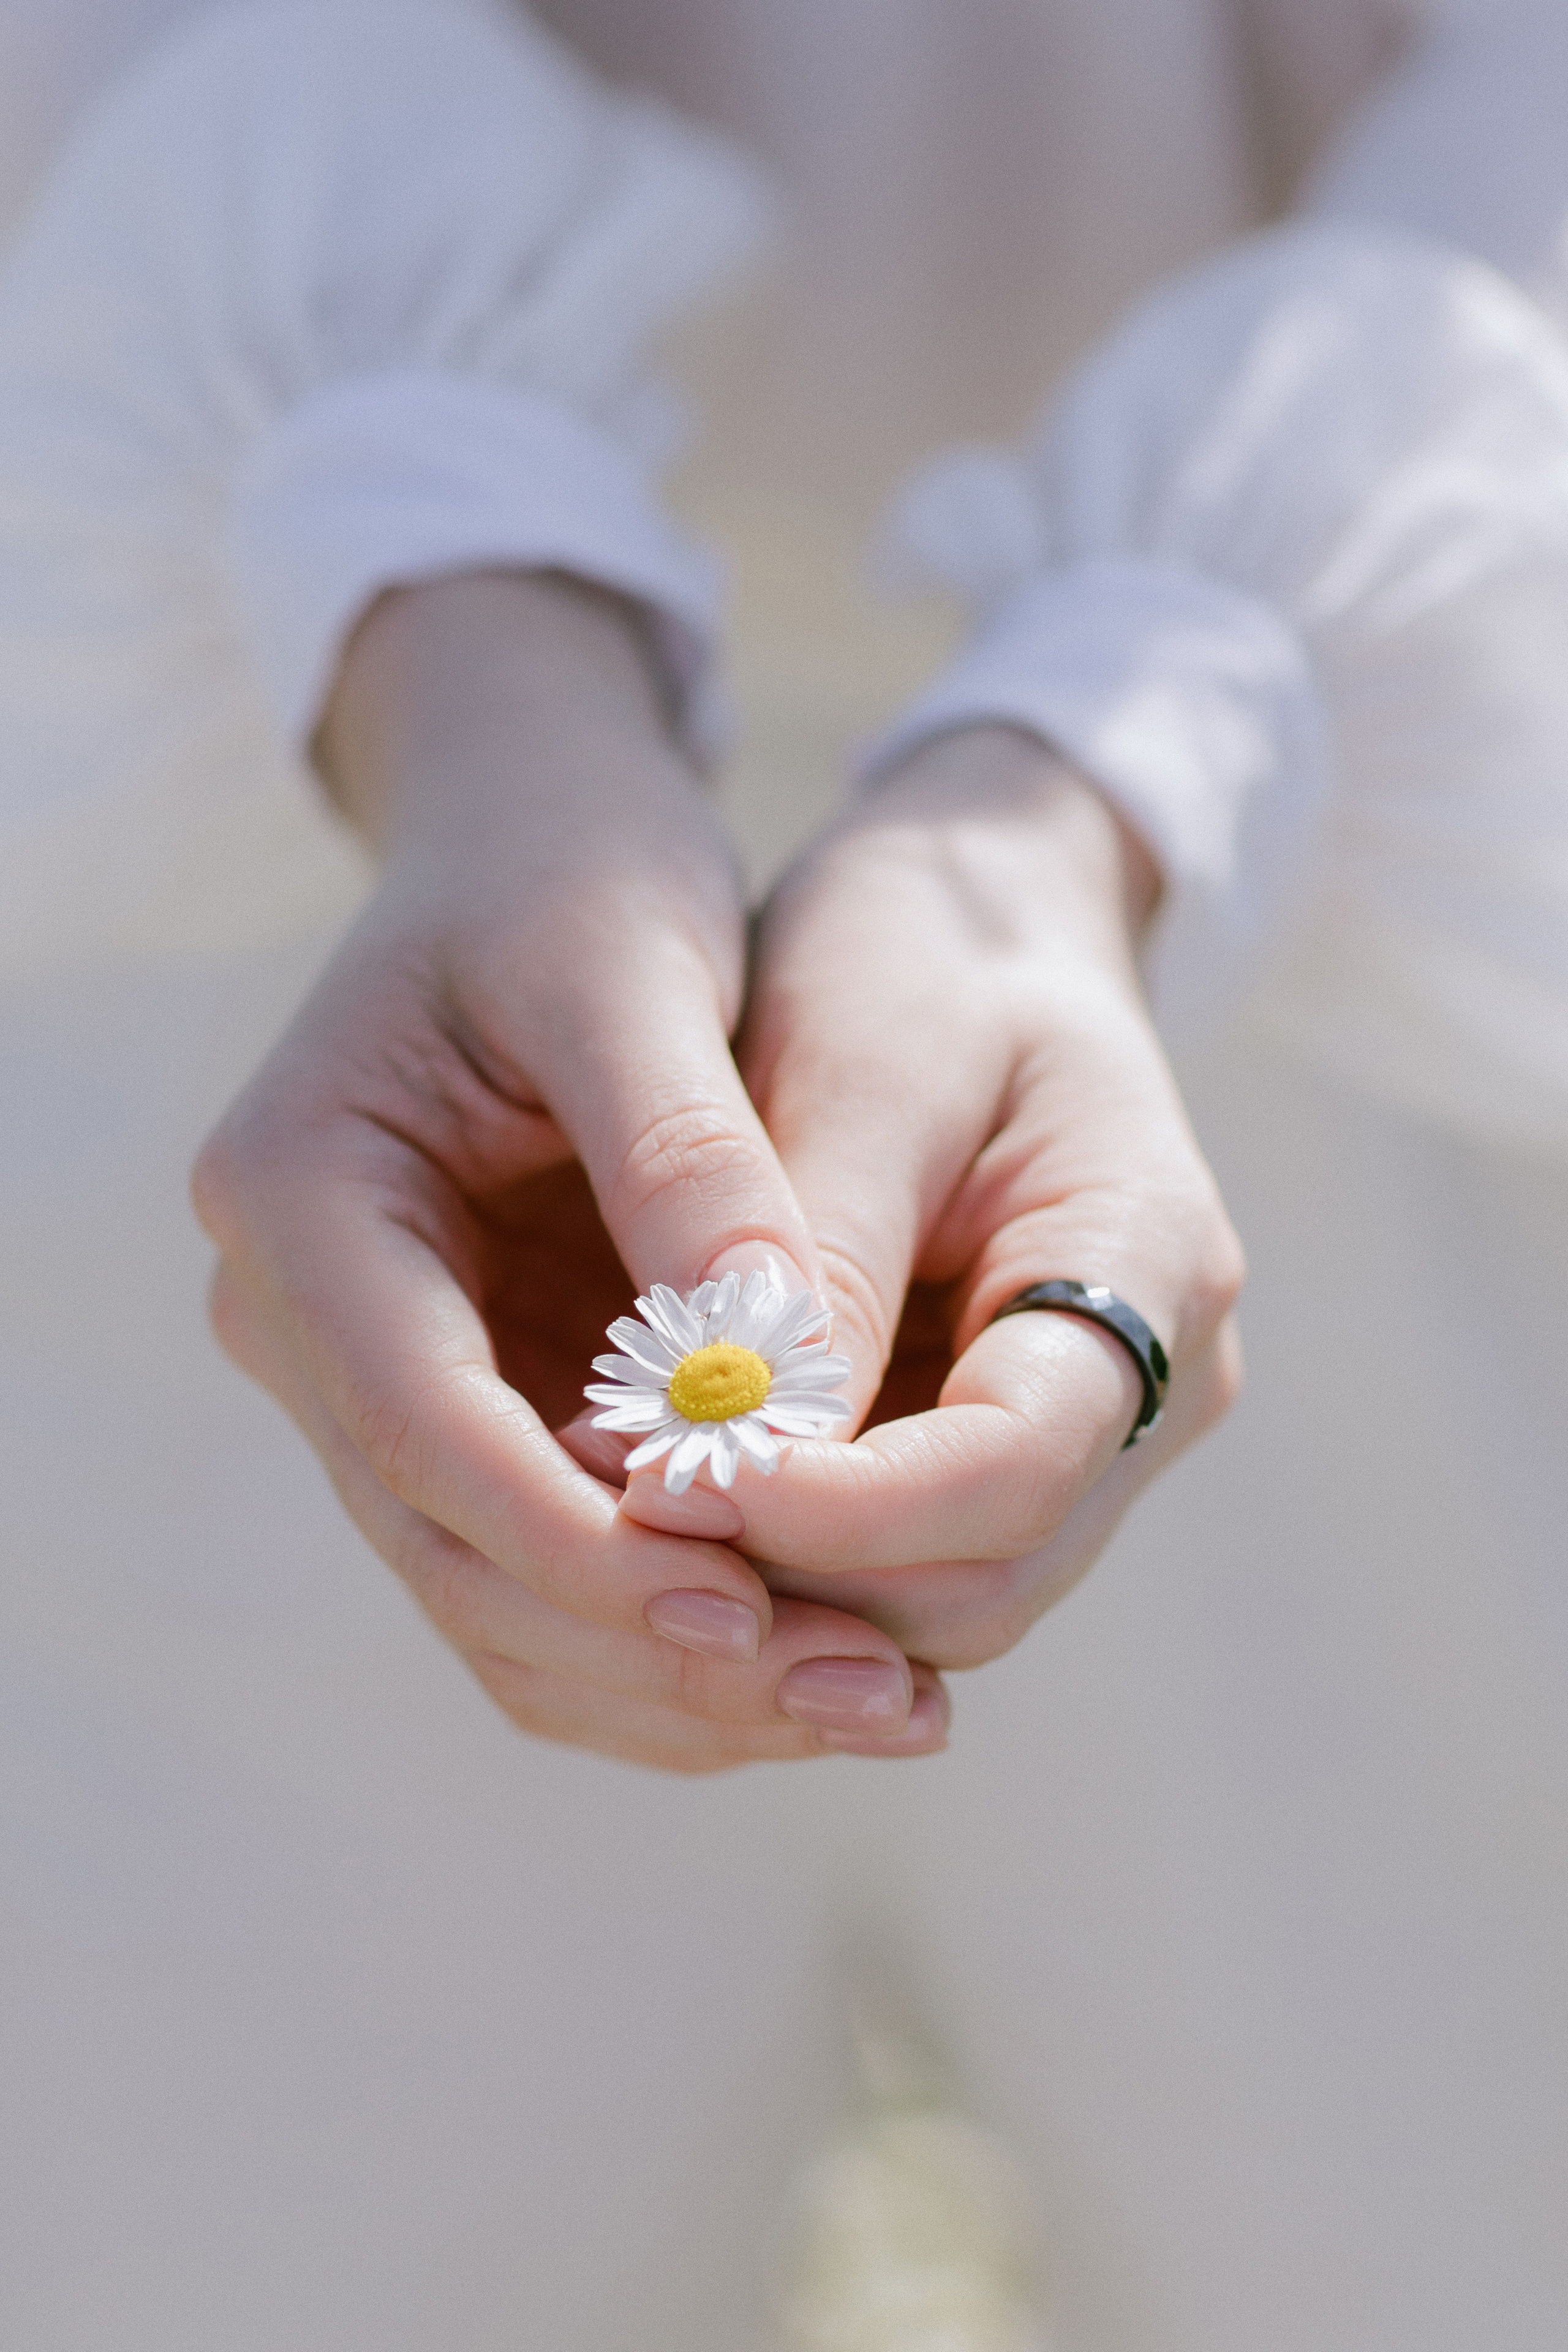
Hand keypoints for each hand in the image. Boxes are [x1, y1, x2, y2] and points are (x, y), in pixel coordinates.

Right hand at [193, 572, 946, 1769]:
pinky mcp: (473, 1400)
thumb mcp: (631, 966)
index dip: (581, 1539)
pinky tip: (829, 1653)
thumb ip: (688, 1157)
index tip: (751, 1605)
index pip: (421, 1425)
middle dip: (651, 1639)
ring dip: (675, 1671)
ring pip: (502, 1592)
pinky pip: (555, 1562)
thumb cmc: (571, 869)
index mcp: (301, 1198)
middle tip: (858, 1696)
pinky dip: (675, 1626)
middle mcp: (308, 1315)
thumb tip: (770, 1366)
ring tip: (878, 1705)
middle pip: (455, 1546)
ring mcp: (381, 1373)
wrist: (536, 835)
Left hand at [622, 725, 1243, 1670]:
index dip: (842, 1509)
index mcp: (1152, 1258)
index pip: (1017, 1466)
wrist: (977, 922)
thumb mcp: (861, 1067)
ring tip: (606, 1502)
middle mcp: (1158, 1380)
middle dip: (792, 1573)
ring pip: (933, 1598)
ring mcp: (1095, 1429)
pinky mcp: (1007, 1443)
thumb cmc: (921, 957)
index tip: (666, 1482)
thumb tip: (747, 1455)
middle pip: (982, 1576)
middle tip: (603, 1512)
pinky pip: (901, 1557)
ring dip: (774, 1581)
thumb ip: (821, 1264)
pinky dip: (784, 1549)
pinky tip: (661, 1489)